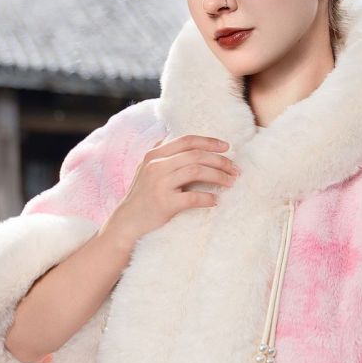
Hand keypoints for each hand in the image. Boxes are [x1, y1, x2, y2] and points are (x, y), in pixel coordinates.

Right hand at [105, 134, 239, 244]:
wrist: (126, 223)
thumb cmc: (141, 197)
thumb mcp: (145, 169)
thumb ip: (160, 154)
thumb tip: (175, 139)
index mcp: (154, 155)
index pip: (187, 141)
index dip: (210, 142)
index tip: (227, 147)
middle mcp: (156, 166)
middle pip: (196, 155)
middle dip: (220, 161)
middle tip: (235, 169)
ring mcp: (159, 184)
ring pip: (197, 171)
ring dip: (218, 176)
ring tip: (230, 183)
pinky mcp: (164, 203)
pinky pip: (193, 197)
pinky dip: (208, 198)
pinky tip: (216, 201)